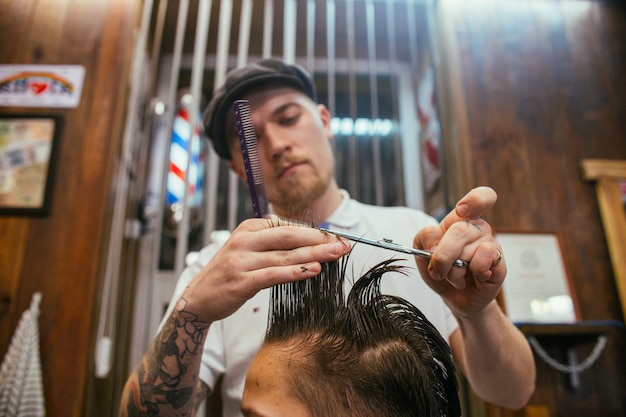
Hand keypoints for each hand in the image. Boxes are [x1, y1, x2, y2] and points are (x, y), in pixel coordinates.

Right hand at [181, 218, 351, 322]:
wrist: (198, 299)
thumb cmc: (228, 274)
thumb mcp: (245, 249)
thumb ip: (269, 240)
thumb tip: (299, 232)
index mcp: (249, 228)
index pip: (289, 226)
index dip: (316, 232)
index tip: (338, 238)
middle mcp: (245, 240)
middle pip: (290, 237)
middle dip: (320, 240)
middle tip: (344, 244)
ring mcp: (242, 260)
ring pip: (286, 255)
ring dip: (314, 255)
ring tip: (336, 255)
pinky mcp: (242, 281)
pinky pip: (274, 275)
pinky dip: (296, 272)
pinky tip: (313, 270)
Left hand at [413, 186, 505, 317]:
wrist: (453, 298)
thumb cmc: (441, 271)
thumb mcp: (422, 253)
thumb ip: (424, 238)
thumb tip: (436, 236)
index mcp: (460, 219)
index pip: (481, 197)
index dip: (475, 199)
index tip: (462, 210)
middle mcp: (478, 227)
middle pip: (458, 230)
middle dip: (441, 256)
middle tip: (437, 271)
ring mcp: (491, 243)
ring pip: (467, 250)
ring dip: (454, 271)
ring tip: (456, 277)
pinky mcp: (499, 261)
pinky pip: (483, 259)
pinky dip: (472, 272)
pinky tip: (474, 277)